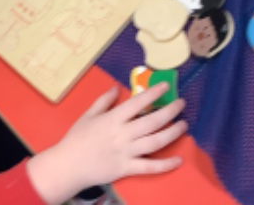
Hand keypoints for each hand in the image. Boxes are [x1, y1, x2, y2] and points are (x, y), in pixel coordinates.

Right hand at [26, 83, 186, 203]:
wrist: (69, 164)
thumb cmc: (77, 138)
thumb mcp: (87, 115)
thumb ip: (103, 101)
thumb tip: (116, 87)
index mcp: (112, 119)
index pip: (137, 103)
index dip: (153, 93)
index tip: (165, 86)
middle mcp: (123, 134)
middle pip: (152, 121)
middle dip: (170, 111)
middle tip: (181, 104)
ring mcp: (127, 152)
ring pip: (155, 142)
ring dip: (172, 133)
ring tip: (183, 125)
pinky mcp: (128, 168)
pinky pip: (150, 167)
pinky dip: (166, 164)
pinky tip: (179, 160)